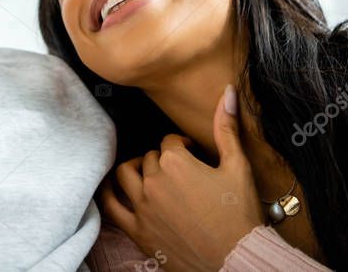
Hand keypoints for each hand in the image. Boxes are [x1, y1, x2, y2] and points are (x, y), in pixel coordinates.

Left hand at [100, 85, 262, 270]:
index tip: (195, 156)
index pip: (170, 141)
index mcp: (176, 162)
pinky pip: (111, 207)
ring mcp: (143, 206)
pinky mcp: (138, 230)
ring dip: (136, 169)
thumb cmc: (239, 214)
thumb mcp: (237, 166)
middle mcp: (154, 181)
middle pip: (150, 157)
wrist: (237, 258)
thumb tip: (227, 92)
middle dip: (164, 159)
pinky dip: (108, 194)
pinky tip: (112, 188)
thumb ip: (226, 127)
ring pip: (126, 174)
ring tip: (150, 173)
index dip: (184, 146)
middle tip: (181, 171)